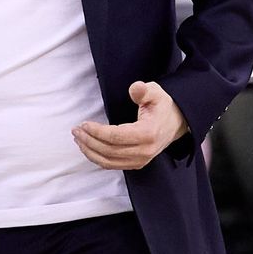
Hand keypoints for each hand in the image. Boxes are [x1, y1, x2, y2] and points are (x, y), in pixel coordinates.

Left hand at [72, 81, 188, 170]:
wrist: (176, 122)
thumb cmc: (162, 106)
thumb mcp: (155, 92)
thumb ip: (144, 90)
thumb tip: (135, 88)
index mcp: (148, 134)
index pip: (115, 137)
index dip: (96, 132)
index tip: (84, 124)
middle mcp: (144, 151)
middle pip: (109, 151)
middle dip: (89, 141)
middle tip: (76, 130)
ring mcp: (141, 160)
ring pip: (109, 161)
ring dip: (90, 151)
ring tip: (78, 139)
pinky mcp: (137, 164)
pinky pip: (113, 165)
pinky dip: (98, 158)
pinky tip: (88, 148)